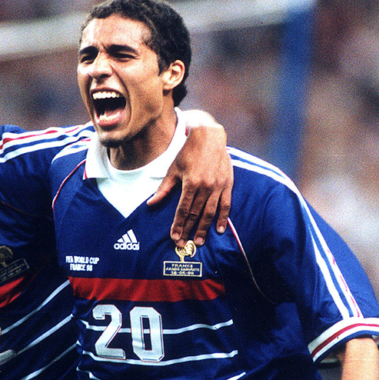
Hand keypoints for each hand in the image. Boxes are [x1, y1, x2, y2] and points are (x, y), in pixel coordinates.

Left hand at [148, 122, 231, 246]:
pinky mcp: (227, 184)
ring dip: (205, 228)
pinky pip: (226, 204)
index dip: (178, 225)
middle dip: (189, 230)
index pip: (183, 210)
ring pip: (210, 212)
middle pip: (196, 214)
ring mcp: (218, 186)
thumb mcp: (174, 169)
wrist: (209, 136)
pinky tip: (219, 229)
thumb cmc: (188, 152)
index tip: (174, 237)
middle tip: (184, 244)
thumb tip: (151, 204)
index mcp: (191, 183)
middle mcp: (205, 186)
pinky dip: (223, 218)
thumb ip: (164, 189)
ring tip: (199, 241)